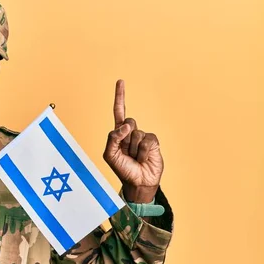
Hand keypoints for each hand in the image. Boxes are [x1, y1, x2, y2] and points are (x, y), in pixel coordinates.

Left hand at [103, 80, 163, 202]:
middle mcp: (130, 132)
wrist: (139, 182)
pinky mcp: (153, 142)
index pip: (118, 111)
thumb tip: (126, 125)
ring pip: (137, 133)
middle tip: (126, 152)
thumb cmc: (122, 169)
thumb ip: (113, 138)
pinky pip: (147, 140)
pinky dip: (143, 151)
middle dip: (126, 137)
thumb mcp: (110, 155)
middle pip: (128, 121)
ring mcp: (142, 136)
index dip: (120, 96)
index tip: (120, 81)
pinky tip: (143, 158)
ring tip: (134, 158)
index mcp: (118, 134)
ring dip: (134, 149)